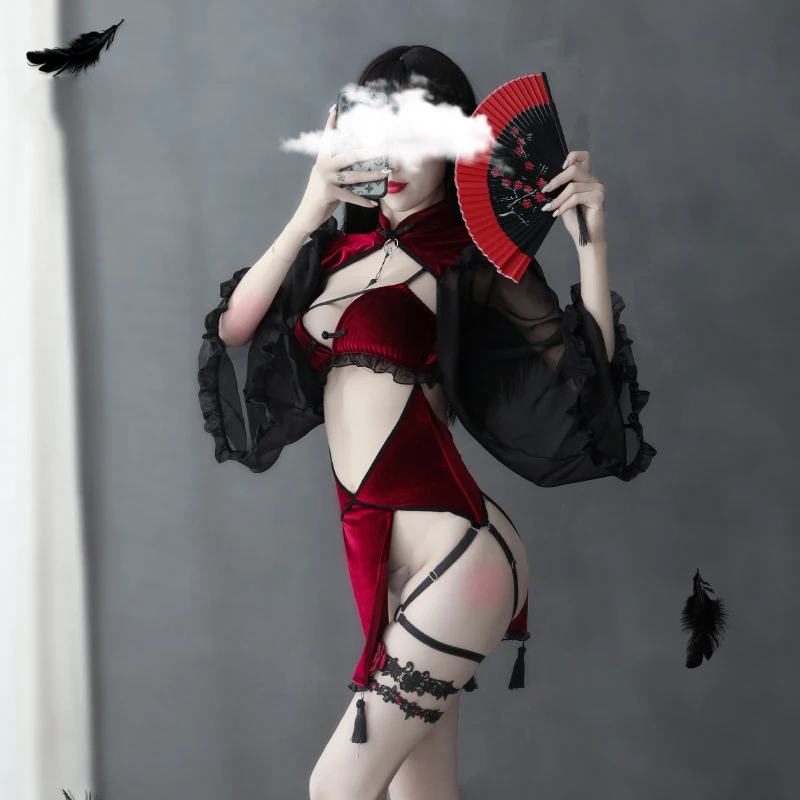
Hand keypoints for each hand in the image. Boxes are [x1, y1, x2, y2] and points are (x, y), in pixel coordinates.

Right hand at [292, 105, 384, 232]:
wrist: (305, 216)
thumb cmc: (320, 199)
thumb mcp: (329, 182)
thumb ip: (340, 174)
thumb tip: (361, 171)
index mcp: (322, 161)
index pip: (327, 139)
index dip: (331, 124)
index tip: (336, 108)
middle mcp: (323, 166)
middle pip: (349, 155)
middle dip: (369, 153)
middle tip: (383, 150)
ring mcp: (325, 179)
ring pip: (353, 175)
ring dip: (372, 175)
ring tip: (385, 173)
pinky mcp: (329, 193)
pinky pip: (350, 196)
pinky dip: (363, 200)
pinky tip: (373, 203)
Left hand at [541, 150, 605, 247]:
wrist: (586, 239)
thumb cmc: (576, 221)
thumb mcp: (564, 201)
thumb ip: (561, 189)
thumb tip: (547, 182)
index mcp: (587, 179)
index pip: (584, 157)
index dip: (572, 157)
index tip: (560, 167)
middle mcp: (594, 181)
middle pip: (574, 170)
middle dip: (557, 181)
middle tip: (545, 191)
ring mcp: (598, 188)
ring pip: (573, 187)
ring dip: (558, 199)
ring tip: (550, 208)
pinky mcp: (598, 198)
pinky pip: (576, 197)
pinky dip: (564, 205)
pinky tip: (558, 213)